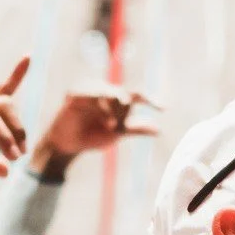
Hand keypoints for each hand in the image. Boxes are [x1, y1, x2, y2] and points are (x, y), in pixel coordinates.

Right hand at [33, 83, 152, 179]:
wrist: (70, 144)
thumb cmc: (93, 136)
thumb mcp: (117, 133)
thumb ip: (136, 129)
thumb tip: (159, 130)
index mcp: (118, 100)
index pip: (138, 95)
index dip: (151, 100)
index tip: (164, 108)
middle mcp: (106, 91)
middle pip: (124, 94)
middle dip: (124, 111)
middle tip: (117, 127)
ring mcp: (91, 90)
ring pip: (109, 92)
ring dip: (112, 109)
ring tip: (111, 125)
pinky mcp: (76, 92)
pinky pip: (91, 94)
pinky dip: (98, 105)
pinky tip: (102, 118)